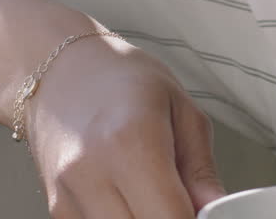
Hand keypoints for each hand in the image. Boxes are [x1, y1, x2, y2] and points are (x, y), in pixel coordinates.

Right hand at [20, 36, 226, 217]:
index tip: (203, 210)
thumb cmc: (125, 81)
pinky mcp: (57, 208)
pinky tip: (129, 196)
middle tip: (182, 200)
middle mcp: (91, 173)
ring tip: (154, 193)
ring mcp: (67, 195)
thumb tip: (218, 211)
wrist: (63, 71)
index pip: (172, 217)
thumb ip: (201, 171)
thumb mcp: (181, 111)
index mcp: (132, 142)